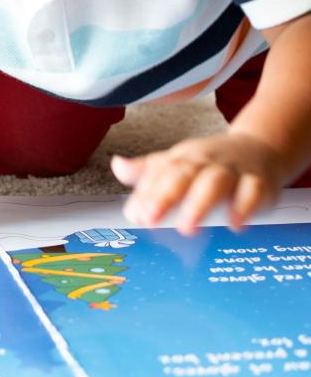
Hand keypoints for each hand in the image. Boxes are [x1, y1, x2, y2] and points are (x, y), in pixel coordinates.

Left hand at [112, 132, 284, 234]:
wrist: (259, 149)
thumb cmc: (209, 163)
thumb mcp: (176, 163)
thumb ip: (146, 172)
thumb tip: (117, 166)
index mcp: (181, 158)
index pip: (159, 173)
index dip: (145, 194)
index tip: (134, 215)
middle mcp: (205, 162)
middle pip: (182, 174)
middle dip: (164, 196)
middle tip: (150, 219)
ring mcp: (232, 171)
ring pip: (215, 182)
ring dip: (199, 204)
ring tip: (186, 228)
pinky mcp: (259, 183)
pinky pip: (253, 191)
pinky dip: (244, 207)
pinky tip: (234, 224)